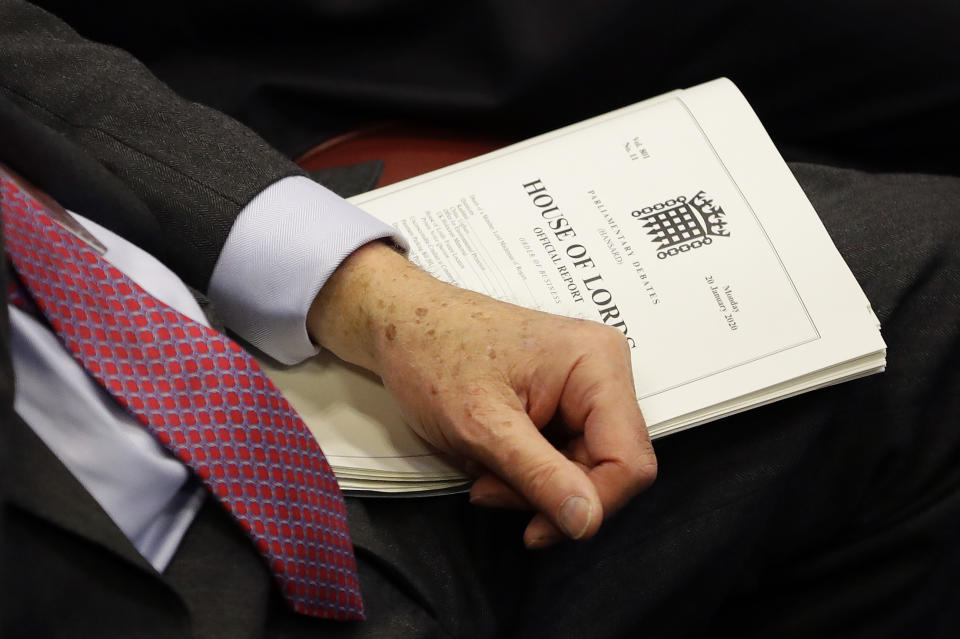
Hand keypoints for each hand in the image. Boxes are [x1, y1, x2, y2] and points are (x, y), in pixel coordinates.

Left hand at [308, 242, 656, 546]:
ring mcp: (585, 384)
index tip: (535, 528)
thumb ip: (540, 476)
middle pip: (608, 468)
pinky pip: (565, 455)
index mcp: (597, 363)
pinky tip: (490, 459)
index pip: (630, 461)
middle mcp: (603, 370)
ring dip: (533, 486)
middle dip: (549, 494)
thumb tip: (587, 522)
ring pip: (584, 468)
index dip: (591, 504)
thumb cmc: (433, 353)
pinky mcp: (565, 398)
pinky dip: (528, 471)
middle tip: (488, 490)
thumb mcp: (482, 425)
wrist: (400, 322)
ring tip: (482, 471)